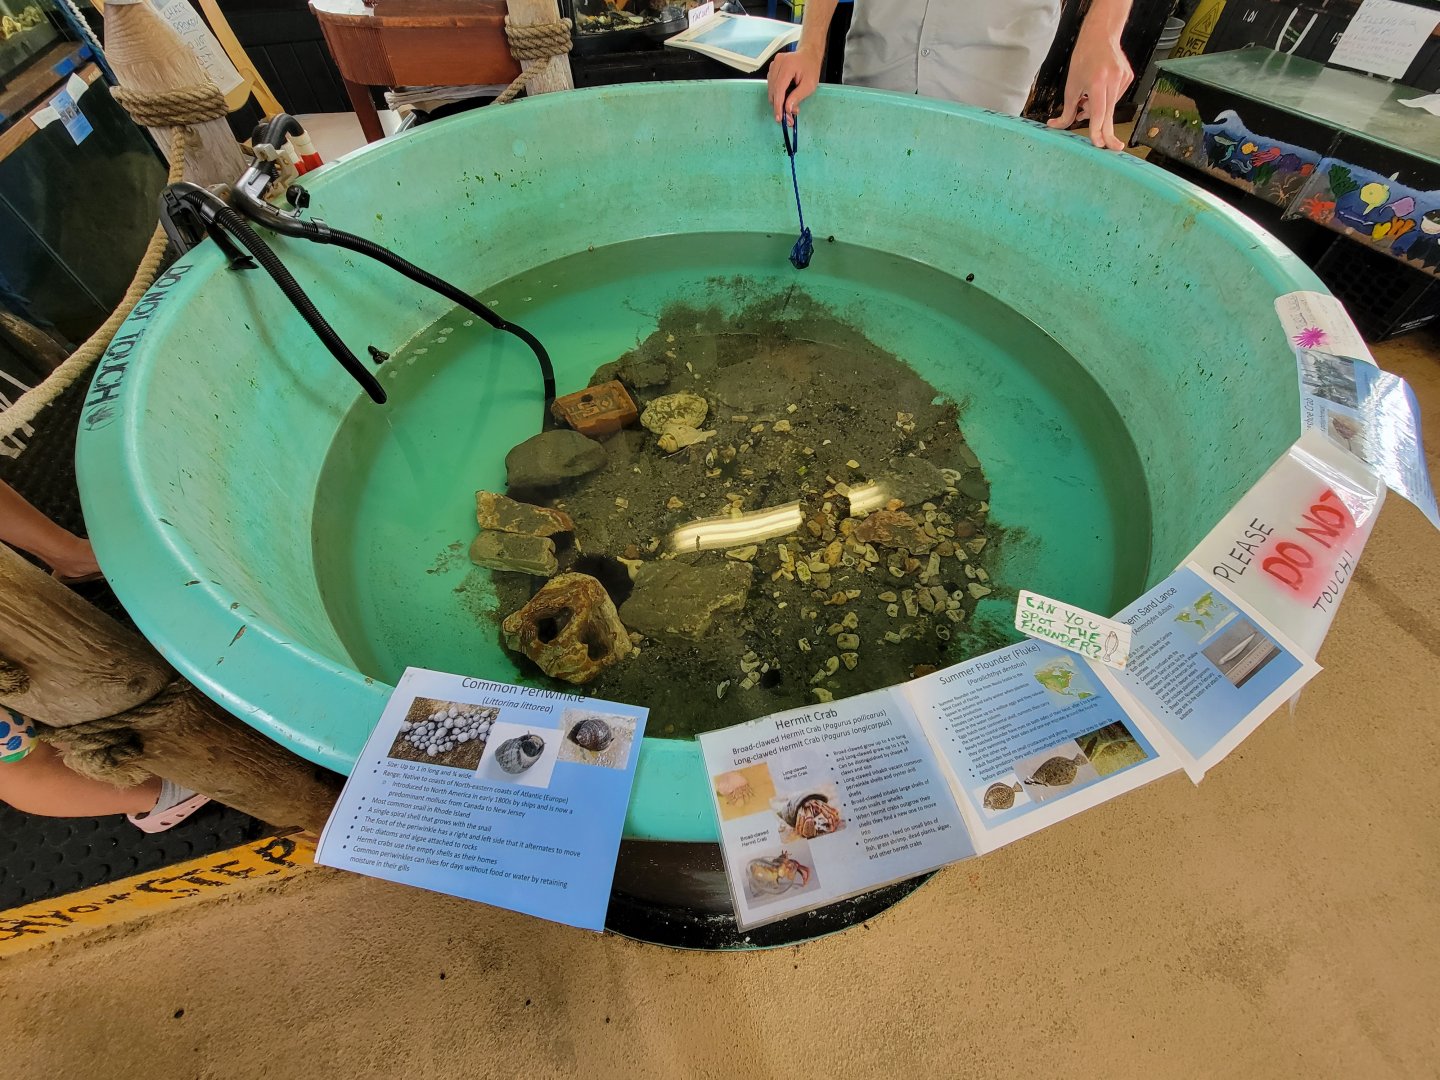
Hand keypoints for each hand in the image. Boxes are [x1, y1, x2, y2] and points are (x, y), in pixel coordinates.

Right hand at [768, 48, 821, 123]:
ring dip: (778, 101)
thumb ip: (798, 96)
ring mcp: (773, 65)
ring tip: (789, 108)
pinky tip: (786, 98)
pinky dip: (777, 95)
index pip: (778, 89)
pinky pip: (771, 85)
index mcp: (787, 65)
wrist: (808, 55)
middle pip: (773, 91)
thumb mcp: (809, 85)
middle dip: (779, 106)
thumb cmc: (811, 68)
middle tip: (788, 118)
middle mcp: (777, 63)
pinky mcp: (772, 68)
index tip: (779, 118)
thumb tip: (787, 109)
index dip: (778, 106)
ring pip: (771, 90)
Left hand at [1047, 26, 1132, 150]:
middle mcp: (1113, 80)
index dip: (1098, 129)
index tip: (1100, 143)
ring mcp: (1123, 78)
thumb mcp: (1070, 85)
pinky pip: (1115, 97)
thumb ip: (1067, 110)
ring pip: (1110, 106)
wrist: (1100, 36)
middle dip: (1108, 132)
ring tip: (1089, 97)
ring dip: (1098, 108)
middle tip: (1114, 148)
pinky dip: (1106, 99)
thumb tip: (1057, 126)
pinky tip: (1100, 88)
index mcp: (1097, 82)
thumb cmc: (1083, 58)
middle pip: (1109, 113)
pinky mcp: (1129, 77)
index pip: (1099, 112)